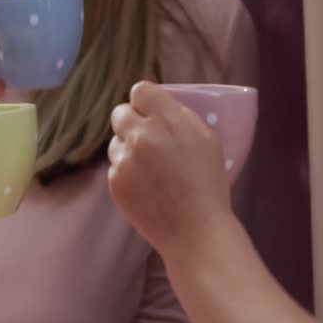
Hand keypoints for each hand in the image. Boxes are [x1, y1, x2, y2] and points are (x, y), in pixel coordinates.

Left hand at [107, 81, 233, 258]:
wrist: (195, 231)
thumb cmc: (208, 185)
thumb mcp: (207, 139)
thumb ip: (181, 117)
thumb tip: (160, 107)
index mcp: (168, 120)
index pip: (141, 90)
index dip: (146, 100)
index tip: (151, 110)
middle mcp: (142, 136)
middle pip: (120, 112)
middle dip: (131, 121)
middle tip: (146, 136)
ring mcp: (125, 160)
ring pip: (115, 141)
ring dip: (128, 148)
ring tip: (151, 168)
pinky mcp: (115, 182)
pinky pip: (115, 166)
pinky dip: (127, 172)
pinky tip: (146, 186)